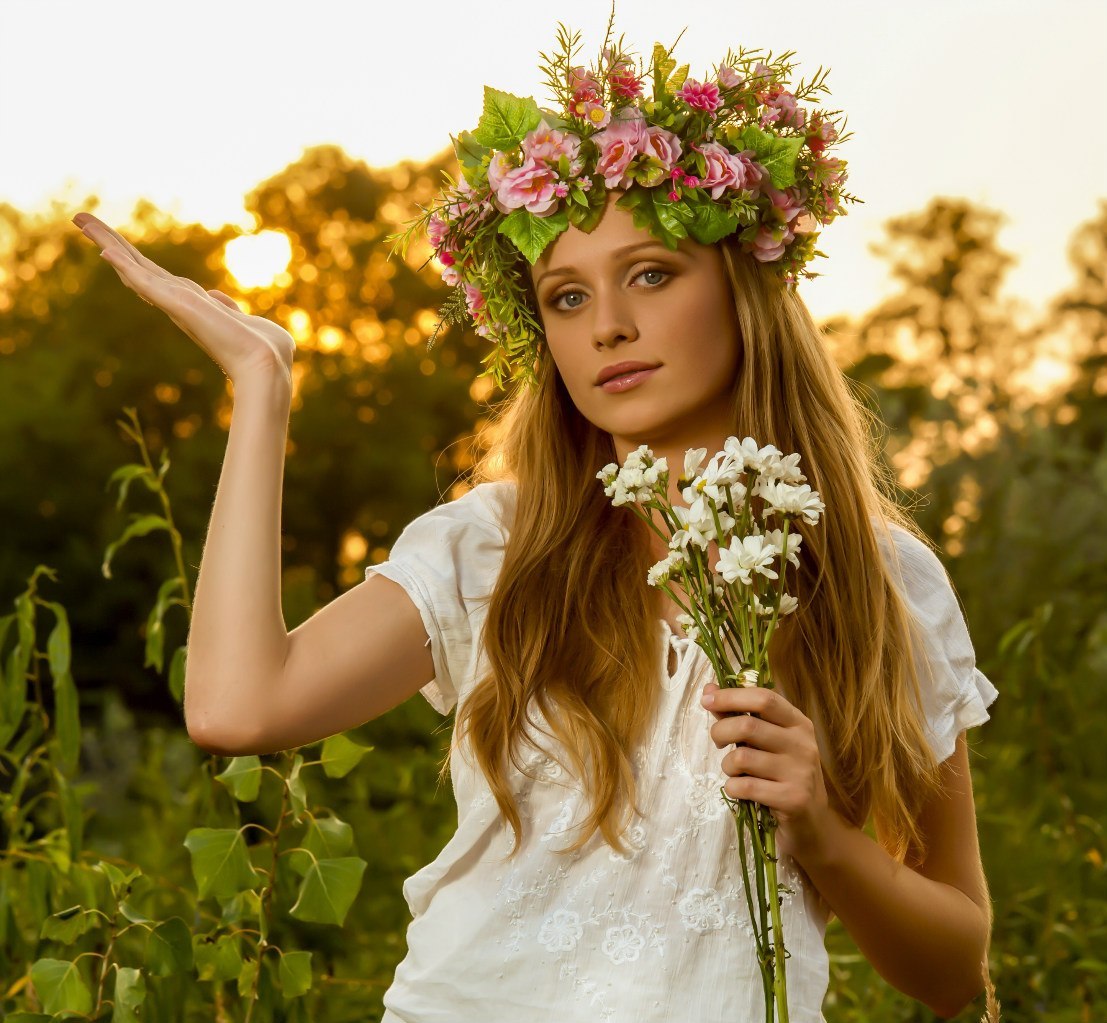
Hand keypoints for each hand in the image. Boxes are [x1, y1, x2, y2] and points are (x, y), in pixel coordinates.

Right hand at [72, 212, 295, 389]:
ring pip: (135, 268)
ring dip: (108, 242)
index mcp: (193, 307)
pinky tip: (103, 248)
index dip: (137, 262)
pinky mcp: (176, 305)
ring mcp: (175, 305)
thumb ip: (230, 309)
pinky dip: (124, 264)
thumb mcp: (249, 322)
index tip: (115, 248)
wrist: (267, 365)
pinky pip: (144, 280)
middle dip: (111, 243)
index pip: (159, 278)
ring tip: (82, 220)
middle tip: (82, 220)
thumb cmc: (267, 350)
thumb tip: (219, 298)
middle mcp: (179, 304)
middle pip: (139, 268)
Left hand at [701, 679, 832, 862]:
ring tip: (735, 773)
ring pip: (742, 757)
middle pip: (748, 725)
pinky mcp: (793, 799)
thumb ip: (738, 715)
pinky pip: (745, 786)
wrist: (812, 824)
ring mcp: (800, 772)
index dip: (731, 696)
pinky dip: (732, 788)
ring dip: (727, 766)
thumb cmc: (781, 775)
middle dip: (720, 732)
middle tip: (719, 744)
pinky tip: (740, 791)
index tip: (707, 700)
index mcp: (798, 723)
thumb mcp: (766, 742)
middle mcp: (803, 744)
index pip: (764, 698)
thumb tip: (708, 691)